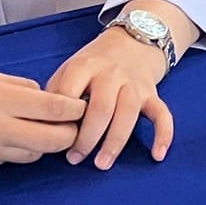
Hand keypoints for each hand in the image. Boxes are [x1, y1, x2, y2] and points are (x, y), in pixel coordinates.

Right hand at [0, 69, 84, 173]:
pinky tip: (3, 138)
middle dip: (69, 135)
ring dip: (41, 144)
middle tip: (72, 126)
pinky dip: (12, 151)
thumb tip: (45, 98)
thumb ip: (17, 88)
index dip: (74, 110)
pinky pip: (6, 161)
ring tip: (36, 130)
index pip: (54, 109)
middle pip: (53, 140)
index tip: (83, 106)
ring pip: (32, 155)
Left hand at [48, 23, 175, 168]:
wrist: (133, 40)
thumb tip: (42, 126)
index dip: (60, 118)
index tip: (53, 139)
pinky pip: (162, 114)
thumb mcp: (71, 67)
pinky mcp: (152, 93)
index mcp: (85, 66)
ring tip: (102, 164)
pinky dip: (163, 135)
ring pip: (128, 113)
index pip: (69, 93)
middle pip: (100, 107)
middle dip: (87, 137)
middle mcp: (111, 73)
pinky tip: (157, 155)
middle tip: (75, 159)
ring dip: (114, 142)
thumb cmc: (95, 62)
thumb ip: (57, 92)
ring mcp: (134, 83)